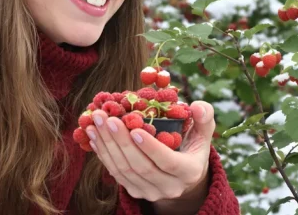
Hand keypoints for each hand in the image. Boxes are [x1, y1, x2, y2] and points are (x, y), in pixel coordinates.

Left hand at [85, 101, 214, 202]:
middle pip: (141, 167)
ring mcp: (150, 192)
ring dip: (107, 146)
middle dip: (122, 142)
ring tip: (96, 123)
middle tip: (108, 118)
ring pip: (125, 171)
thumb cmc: (192, 146)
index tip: (135, 129)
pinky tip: (94, 135)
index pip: (168, 162)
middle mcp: (170, 187)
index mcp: (189, 171)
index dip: (151, 147)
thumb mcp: (203, 132)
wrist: (183, 177)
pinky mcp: (135, 191)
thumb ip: (204, 118)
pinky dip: (103, 154)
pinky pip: (116, 174)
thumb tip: (197, 105)